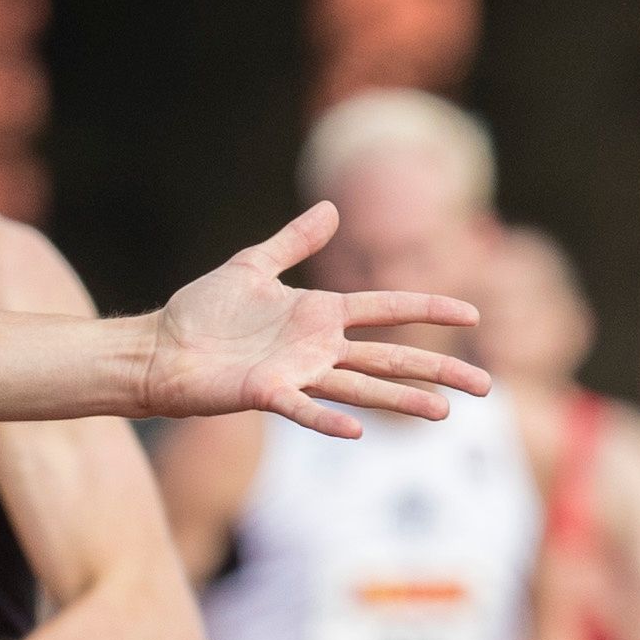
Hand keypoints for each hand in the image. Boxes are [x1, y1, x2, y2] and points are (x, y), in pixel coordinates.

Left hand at [147, 206, 489, 436]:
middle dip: (436, 371)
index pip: (387, 310)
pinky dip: (326, 419)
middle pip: (389, 359)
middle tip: (483, 388)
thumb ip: (294, 241)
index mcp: (320, 314)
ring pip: (360, 389)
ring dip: (401, 401)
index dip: (428, 310)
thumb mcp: (252, 265)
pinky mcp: (264, 393)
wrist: (157, 346)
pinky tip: (358, 430)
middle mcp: (317, 349)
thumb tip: (332, 208)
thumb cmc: (201, 311)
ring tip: (443, 414)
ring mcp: (295, 374)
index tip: (471, 314)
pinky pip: (302, 409)